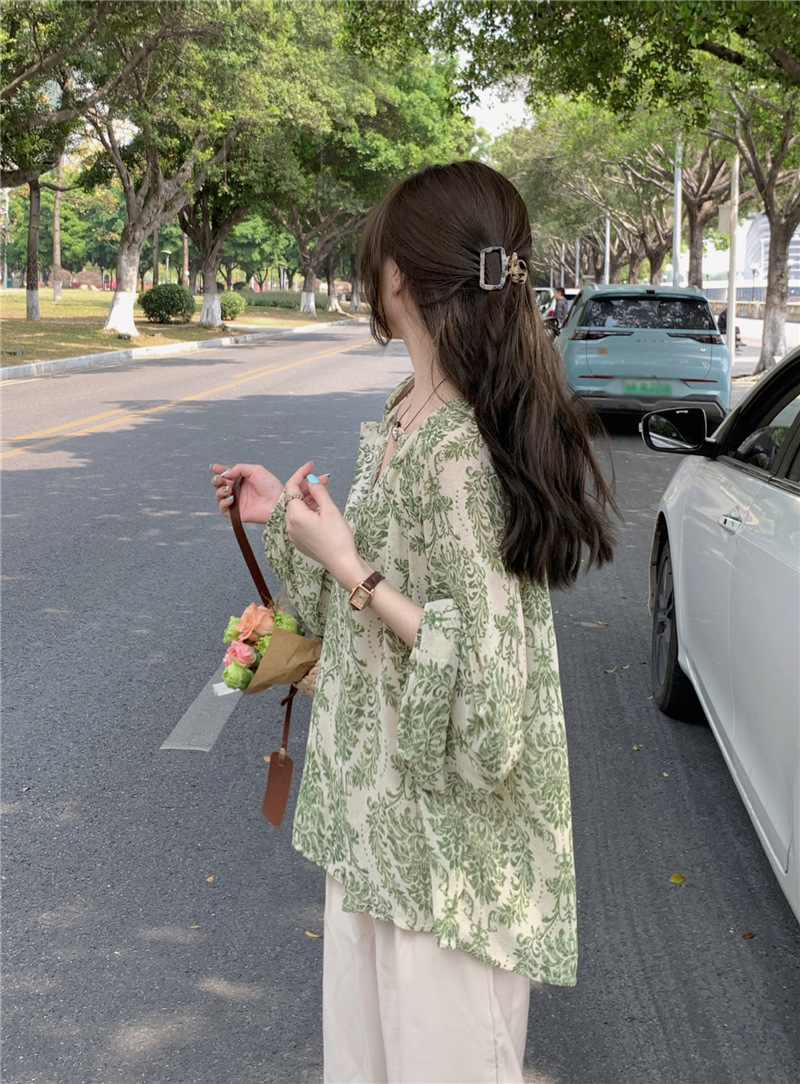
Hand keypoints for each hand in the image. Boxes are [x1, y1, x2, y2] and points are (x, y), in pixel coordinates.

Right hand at [211, 462, 283, 523]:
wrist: (277, 502)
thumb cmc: (271, 486)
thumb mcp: (256, 470)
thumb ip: (239, 468)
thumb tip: (225, 473)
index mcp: (242, 480)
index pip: (227, 474)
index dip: (219, 470)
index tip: (215, 467)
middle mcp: (238, 490)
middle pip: (220, 485)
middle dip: (216, 480)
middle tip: (220, 479)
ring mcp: (237, 502)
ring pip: (219, 496)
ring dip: (220, 491)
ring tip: (229, 490)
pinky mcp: (237, 513)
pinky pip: (222, 509)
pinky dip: (223, 503)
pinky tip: (231, 499)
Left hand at [283, 463, 367, 587]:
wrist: (342, 564)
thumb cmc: (338, 538)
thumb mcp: (330, 510)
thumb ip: (319, 492)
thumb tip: (311, 479)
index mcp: (295, 515)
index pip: (291, 487)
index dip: (301, 473)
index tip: (311, 465)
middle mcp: (290, 525)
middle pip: (293, 499)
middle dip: (306, 486)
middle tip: (323, 479)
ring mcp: (294, 534)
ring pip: (296, 510)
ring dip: (307, 499)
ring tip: (324, 493)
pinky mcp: (300, 541)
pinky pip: (299, 521)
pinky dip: (307, 511)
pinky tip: (320, 509)